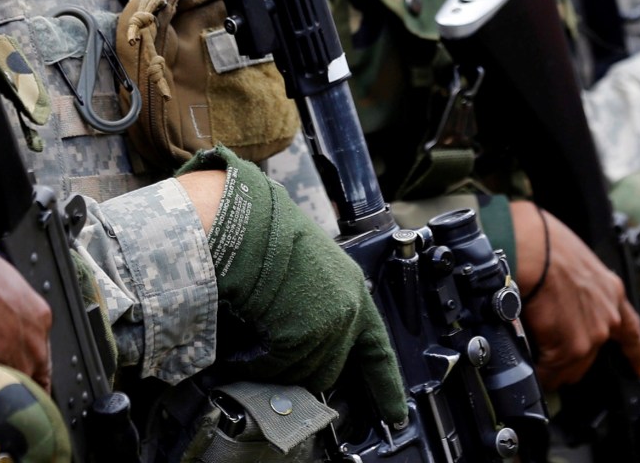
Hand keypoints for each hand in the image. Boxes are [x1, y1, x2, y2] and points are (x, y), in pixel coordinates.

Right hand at [180, 147, 407, 422]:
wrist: (250, 224)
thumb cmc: (271, 236)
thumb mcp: (312, 268)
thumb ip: (320, 305)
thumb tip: (304, 343)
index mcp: (355, 292)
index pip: (378, 350)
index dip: (387, 387)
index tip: (396, 415)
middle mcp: (349, 312)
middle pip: (329, 371)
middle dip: (301, 367)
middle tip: (274, 348)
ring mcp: (327, 327)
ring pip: (299, 375)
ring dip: (274, 365)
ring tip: (254, 334)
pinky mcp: (301, 337)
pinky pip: (273, 369)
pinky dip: (254, 362)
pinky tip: (244, 342)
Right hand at [510, 201, 639, 388]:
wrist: (534, 249)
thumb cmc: (546, 243)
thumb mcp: (576, 263)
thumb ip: (578, 289)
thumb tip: (560, 300)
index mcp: (611, 291)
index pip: (630, 328)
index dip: (637, 352)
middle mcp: (607, 317)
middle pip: (591, 354)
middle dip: (570, 356)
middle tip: (548, 348)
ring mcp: (592, 335)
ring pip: (570, 367)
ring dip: (553, 367)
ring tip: (533, 355)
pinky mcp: (570, 349)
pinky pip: (551, 372)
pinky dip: (540, 373)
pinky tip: (530, 367)